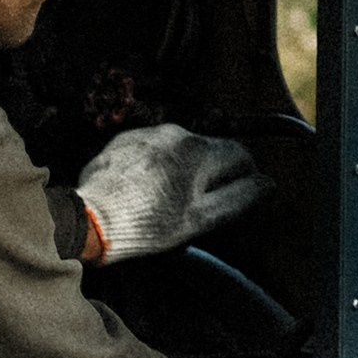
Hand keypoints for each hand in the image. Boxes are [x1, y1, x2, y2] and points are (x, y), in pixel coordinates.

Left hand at [78, 123, 260, 265]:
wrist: (92, 219)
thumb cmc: (148, 223)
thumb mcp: (201, 218)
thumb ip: (239, 197)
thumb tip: (265, 184)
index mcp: (199, 151)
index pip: (239, 154)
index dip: (244, 176)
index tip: (238, 194)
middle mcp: (175, 133)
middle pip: (209, 150)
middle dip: (210, 175)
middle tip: (197, 206)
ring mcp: (147, 134)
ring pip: (179, 150)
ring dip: (182, 170)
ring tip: (165, 201)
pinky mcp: (124, 140)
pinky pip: (152, 149)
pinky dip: (155, 166)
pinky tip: (144, 191)